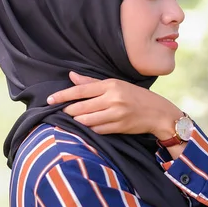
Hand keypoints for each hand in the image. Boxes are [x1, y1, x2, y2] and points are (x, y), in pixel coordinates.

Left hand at [47, 72, 182, 137]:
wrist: (158, 112)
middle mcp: (113, 99)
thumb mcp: (117, 85)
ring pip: (86, 121)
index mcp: (111, 85)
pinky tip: (89, 125)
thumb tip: (71, 76)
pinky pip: (96, 130)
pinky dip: (90, 128)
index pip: (81, 90)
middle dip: (68, 111)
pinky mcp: (119, 127)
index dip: (63, 96)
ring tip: (76, 119)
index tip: (49, 99)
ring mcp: (116, 114)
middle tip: (64, 111)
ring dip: (78, 121)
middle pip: (80, 107)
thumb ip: (92, 82)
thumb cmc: (136, 96)